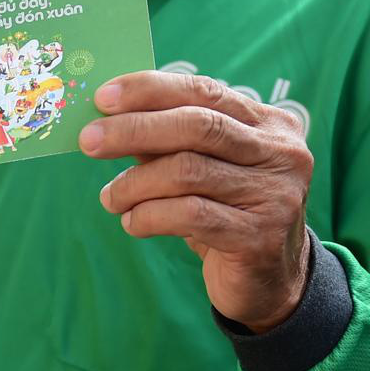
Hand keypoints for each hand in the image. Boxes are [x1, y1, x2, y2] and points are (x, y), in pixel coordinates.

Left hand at [80, 71, 315, 331]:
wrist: (268, 280)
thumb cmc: (225, 211)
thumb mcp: (200, 168)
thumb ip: (165, 140)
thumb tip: (106, 117)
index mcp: (270, 123)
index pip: (204, 91)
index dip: (150, 90)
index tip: (103, 97)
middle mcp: (281, 153)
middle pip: (197, 126)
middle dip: (134, 130)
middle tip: (88, 142)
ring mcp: (275, 194)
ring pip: (188, 171)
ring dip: (135, 183)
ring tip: (111, 198)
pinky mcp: (260, 236)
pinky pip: (190, 215)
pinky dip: (150, 215)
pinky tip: (132, 223)